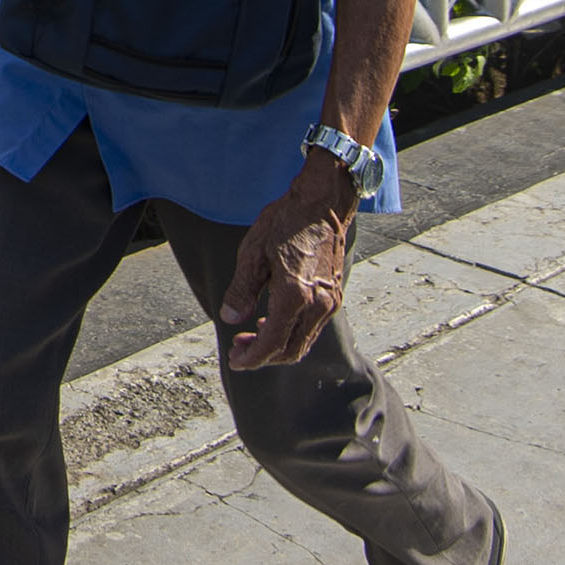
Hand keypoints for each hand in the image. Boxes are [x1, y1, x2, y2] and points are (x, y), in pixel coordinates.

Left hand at [219, 167, 355, 370]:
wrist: (323, 203)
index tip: (235, 362)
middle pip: (290, 350)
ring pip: (303, 341)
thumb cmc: (285, 221)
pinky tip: (270, 320)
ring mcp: (330, 301)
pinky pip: (311, 327)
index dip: (252, 358)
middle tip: (238, 349)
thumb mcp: (252, 252)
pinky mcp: (334, 296)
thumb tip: (230, 318)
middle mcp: (318, 304)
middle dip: (263, 357)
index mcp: (295, 295)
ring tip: (250, 335)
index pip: (272, 343)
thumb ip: (241, 289)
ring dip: (276, 346)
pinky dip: (291, 332)